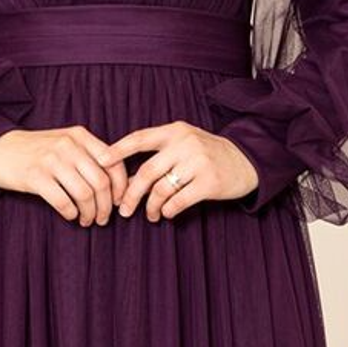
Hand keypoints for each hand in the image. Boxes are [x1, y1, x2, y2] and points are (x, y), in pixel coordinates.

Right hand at [0, 126, 130, 225]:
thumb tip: (117, 183)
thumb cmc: (37, 150)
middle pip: (101, 182)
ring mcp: (51, 160)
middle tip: (103, 218)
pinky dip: (71, 214)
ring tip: (87, 220)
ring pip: (84, 194)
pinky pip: (63, 202)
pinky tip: (70, 216)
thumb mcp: (65, 142)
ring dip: (90, 213)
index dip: (121, 187)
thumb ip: (89, 154)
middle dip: (107, 206)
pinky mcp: (35, 177)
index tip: (119, 202)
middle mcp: (68, 146)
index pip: (113, 162)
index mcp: (80, 136)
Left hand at [97, 119, 258, 221]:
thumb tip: (125, 172)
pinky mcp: (209, 182)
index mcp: (174, 131)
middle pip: (146, 171)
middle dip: (131, 193)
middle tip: (123, 209)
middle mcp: (185, 144)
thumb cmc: (208, 153)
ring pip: (161, 189)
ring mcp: (198, 162)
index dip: (118, 150)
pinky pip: (179, 200)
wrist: (247, 159)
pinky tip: (166, 213)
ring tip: (150, 215)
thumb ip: (160, 151)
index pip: (140, 138)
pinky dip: (168, 210)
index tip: (100, 161)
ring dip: (151, 206)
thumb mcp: (185, 142)